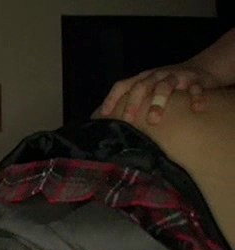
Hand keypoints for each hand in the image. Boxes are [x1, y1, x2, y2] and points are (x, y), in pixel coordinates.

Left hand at [98, 64, 220, 123]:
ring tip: (153, 120)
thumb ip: (134, 102)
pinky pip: (195, 89)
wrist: (201, 68)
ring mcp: (176, 77)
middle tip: (128, 119)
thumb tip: (112, 123)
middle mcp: (156, 76)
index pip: (122, 85)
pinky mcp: (196, 80)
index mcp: (142, 79)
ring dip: (158, 102)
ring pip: (164, 86)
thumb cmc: (166, 85)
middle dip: (133, 103)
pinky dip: (196, 98)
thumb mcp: (149, 89)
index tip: (104, 114)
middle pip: (141, 86)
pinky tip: (196, 109)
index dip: (111, 98)